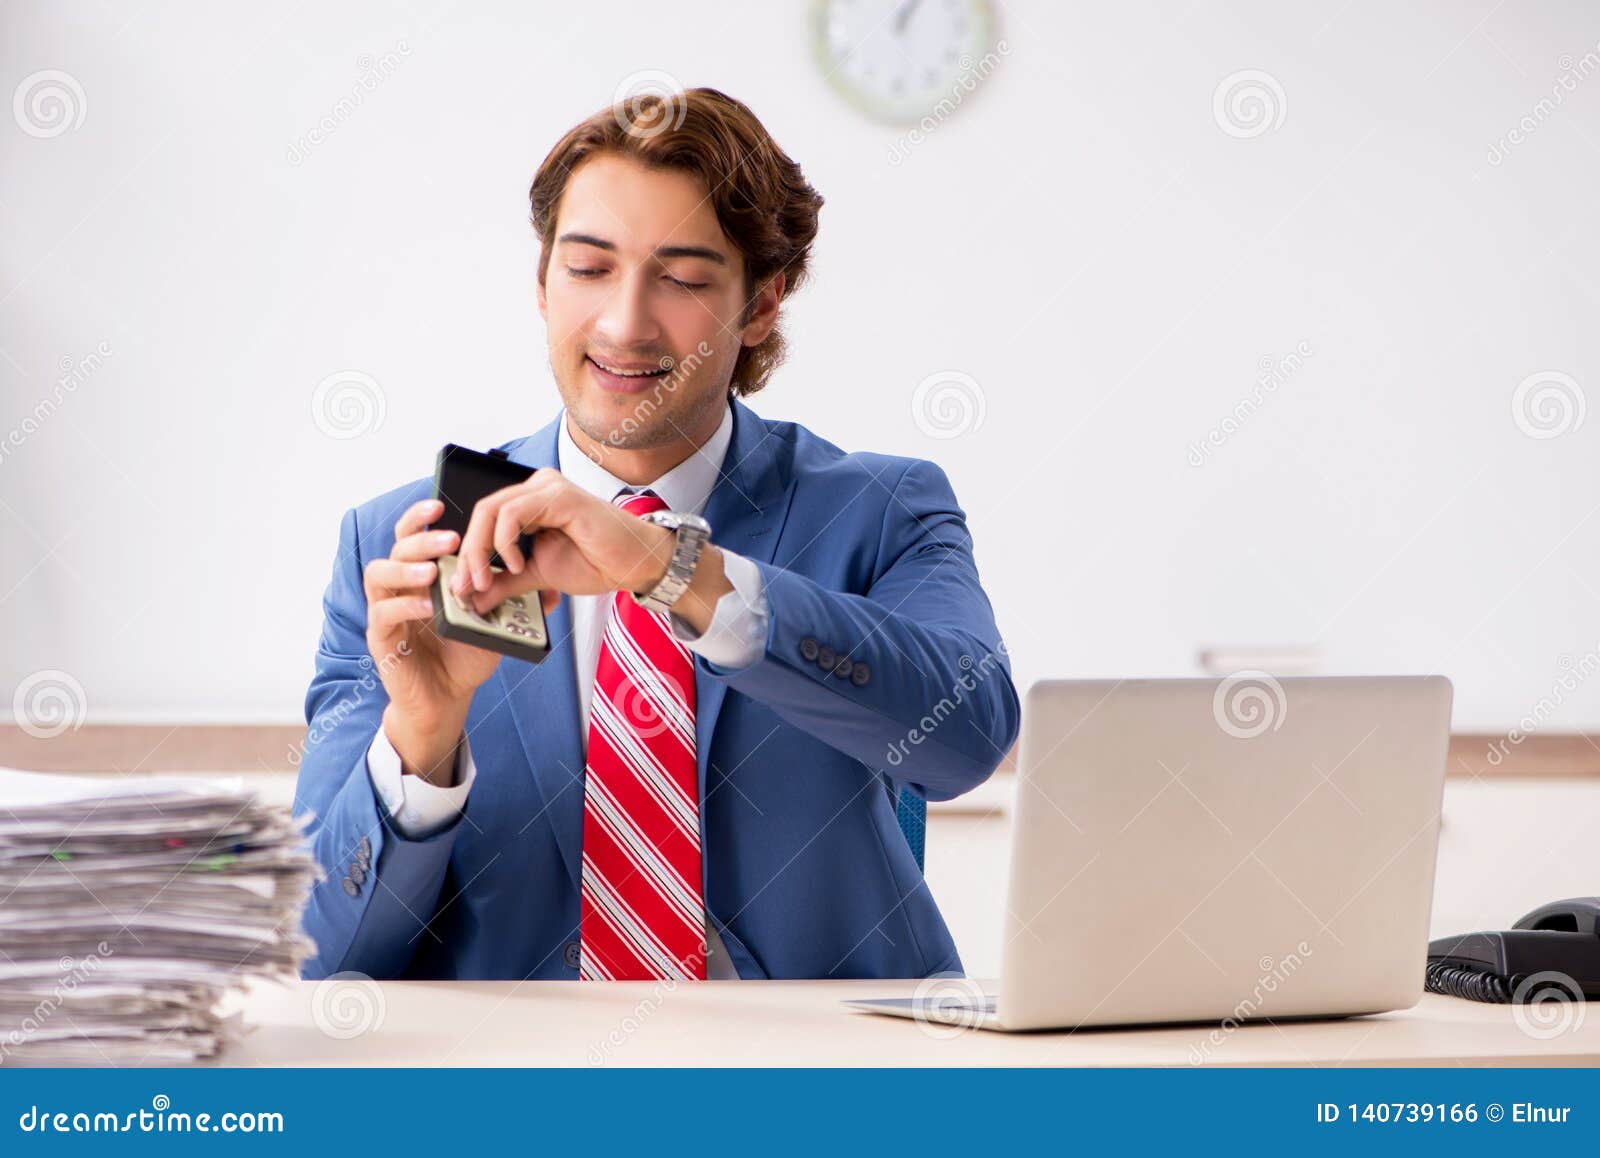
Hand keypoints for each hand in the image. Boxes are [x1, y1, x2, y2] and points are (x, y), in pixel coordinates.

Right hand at [363, 498, 558, 780]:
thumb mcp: (495, 622)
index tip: (441, 503)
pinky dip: (406, 606)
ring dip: (407, 568)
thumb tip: (552, 586)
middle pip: (396, 547)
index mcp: (423, 574)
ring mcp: (385, 610)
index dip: (421, 516)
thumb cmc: (465, 653)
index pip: (414, 534)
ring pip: (379, 574)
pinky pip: (383, 613)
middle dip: (422, 538)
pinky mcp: (380, 638)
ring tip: (435, 570)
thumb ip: (515, 600)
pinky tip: (429, 606)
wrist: (447, 697)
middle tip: (452, 538)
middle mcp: (400, 586)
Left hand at [451, 470, 676, 613]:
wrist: (636, 564)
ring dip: (481, 550)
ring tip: (487, 581)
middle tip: (468, 586)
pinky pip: (513, 513)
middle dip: (469, 553)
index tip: (462, 587)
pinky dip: (504, 542)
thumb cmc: (597, 562)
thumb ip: (506, 582)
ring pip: (491, 510)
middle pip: (482, 512)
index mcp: (531, 502)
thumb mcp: (539, 575)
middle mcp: (537, 488)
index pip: (485, 518)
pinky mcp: (559, 496)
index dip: (468, 552)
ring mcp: (548, 488)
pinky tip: (514, 564)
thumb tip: (474, 598)